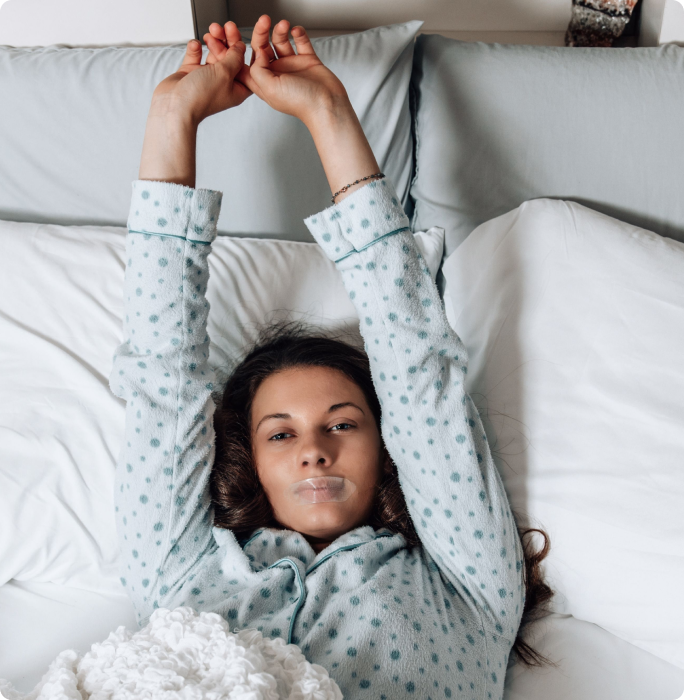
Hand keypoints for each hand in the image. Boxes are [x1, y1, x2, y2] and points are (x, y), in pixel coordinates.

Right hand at [150, 29, 251, 124]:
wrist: (174, 106)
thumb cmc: (201, 97)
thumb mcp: (225, 73)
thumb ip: (234, 57)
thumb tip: (240, 47)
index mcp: (237, 89)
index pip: (246, 66)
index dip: (244, 51)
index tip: (238, 36)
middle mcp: (223, 84)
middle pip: (230, 58)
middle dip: (227, 41)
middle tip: (224, 28)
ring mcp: (207, 79)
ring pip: (214, 55)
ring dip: (213, 42)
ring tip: (210, 32)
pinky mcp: (191, 74)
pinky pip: (196, 57)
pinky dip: (196, 49)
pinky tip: (195, 45)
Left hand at [204, 16, 348, 125]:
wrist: (327, 105)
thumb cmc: (300, 103)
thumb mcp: (269, 88)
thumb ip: (256, 70)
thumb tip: (256, 54)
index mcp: (263, 83)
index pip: (243, 64)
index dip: (232, 50)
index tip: (225, 35)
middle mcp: (276, 73)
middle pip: (261, 48)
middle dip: (259, 32)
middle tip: (263, 20)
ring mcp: (291, 66)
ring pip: (280, 42)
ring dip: (280, 31)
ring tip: (284, 25)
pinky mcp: (307, 61)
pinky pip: (300, 42)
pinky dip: (298, 34)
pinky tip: (296, 30)